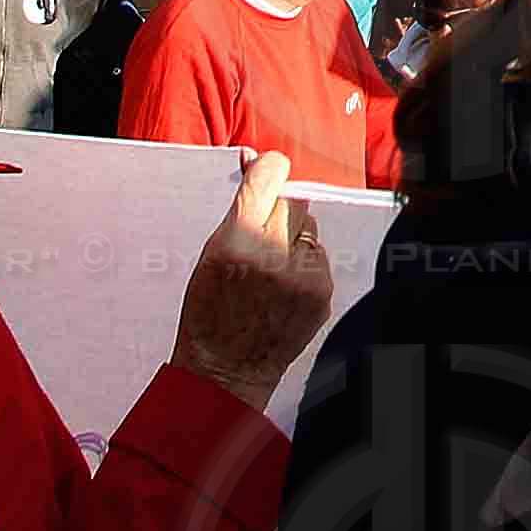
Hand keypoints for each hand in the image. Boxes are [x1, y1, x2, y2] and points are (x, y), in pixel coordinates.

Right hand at [176, 147, 338, 403]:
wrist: (225, 370)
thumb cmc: (209, 313)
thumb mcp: (210, 254)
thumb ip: (238, 209)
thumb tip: (255, 160)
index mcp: (237, 241)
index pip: (269, 176)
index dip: (270, 168)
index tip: (270, 167)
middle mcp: (273, 255)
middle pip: (293, 200)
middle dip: (279, 210)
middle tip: (262, 235)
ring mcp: (301, 276)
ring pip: (309, 228)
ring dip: (294, 239)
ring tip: (271, 268)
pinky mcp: (321, 292)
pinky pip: (318, 257)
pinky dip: (305, 265)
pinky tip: (284, 288)